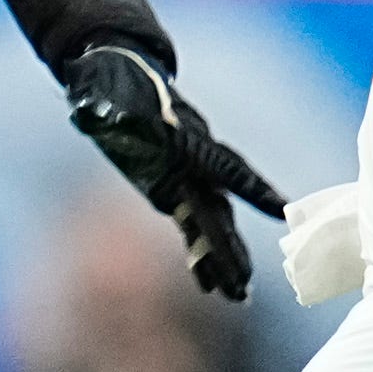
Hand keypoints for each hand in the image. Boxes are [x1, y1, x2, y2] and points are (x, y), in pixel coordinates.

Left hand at [64, 42, 290, 300]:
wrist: (116, 75)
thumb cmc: (110, 82)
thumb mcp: (101, 94)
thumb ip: (100, 108)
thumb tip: (90, 113)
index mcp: (183, 140)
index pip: (225, 168)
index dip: (253, 189)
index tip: (282, 209)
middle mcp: (192, 163)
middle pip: (220, 211)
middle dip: (231, 248)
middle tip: (245, 284)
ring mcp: (185, 177)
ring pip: (213, 224)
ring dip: (224, 260)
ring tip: (238, 296)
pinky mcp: (170, 189)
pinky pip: (191, 227)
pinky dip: (200, 255)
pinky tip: (208, 285)